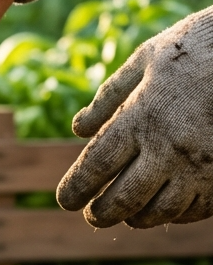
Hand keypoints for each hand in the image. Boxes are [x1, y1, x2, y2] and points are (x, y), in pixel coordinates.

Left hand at [57, 6, 212, 227]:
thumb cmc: (201, 46)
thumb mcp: (148, 58)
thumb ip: (110, 95)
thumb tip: (79, 129)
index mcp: (141, 118)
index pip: (94, 167)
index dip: (74, 190)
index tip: (65, 200)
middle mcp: (169, 148)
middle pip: (123, 200)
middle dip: (101, 214)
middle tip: (93, 216)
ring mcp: (201, 166)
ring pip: (158, 212)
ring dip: (136, 218)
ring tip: (128, 214)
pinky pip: (194, 210)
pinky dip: (174, 214)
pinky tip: (165, 206)